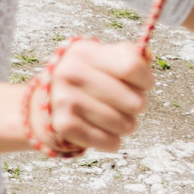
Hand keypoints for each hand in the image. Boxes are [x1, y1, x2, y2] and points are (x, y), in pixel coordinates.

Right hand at [29, 37, 150, 153]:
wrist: (45, 102)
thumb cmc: (84, 78)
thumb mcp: (100, 58)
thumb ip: (127, 55)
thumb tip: (148, 56)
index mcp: (83, 51)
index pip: (132, 66)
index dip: (146, 80)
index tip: (143, 85)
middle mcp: (70, 72)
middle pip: (134, 101)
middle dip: (136, 106)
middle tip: (125, 104)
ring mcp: (64, 99)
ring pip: (124, 124)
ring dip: (125, 125)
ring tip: (112, 117)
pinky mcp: (64, 125)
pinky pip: (109, 142)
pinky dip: (111, 141)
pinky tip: (102, 130)